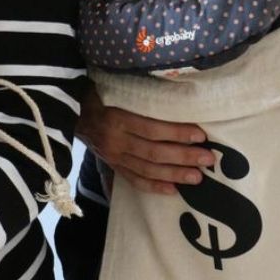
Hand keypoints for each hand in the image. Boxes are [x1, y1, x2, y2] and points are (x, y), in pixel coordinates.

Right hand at [78, 82, 213, 194]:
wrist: (72, 111)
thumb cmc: (100, 94)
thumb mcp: (117, 89)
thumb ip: (141, 95)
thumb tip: (177, 93)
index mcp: (117, 118)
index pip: (152, 129)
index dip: (177, 133)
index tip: (200, 135)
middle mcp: (115, 141)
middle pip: (154, 152)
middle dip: (183, 157)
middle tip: (208, 159)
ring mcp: (113, 156)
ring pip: (147, 169)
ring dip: (174, 174)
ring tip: (197, 177)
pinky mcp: (113, 166)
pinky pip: (134, 180)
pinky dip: (153, 186)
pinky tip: (173, 190)